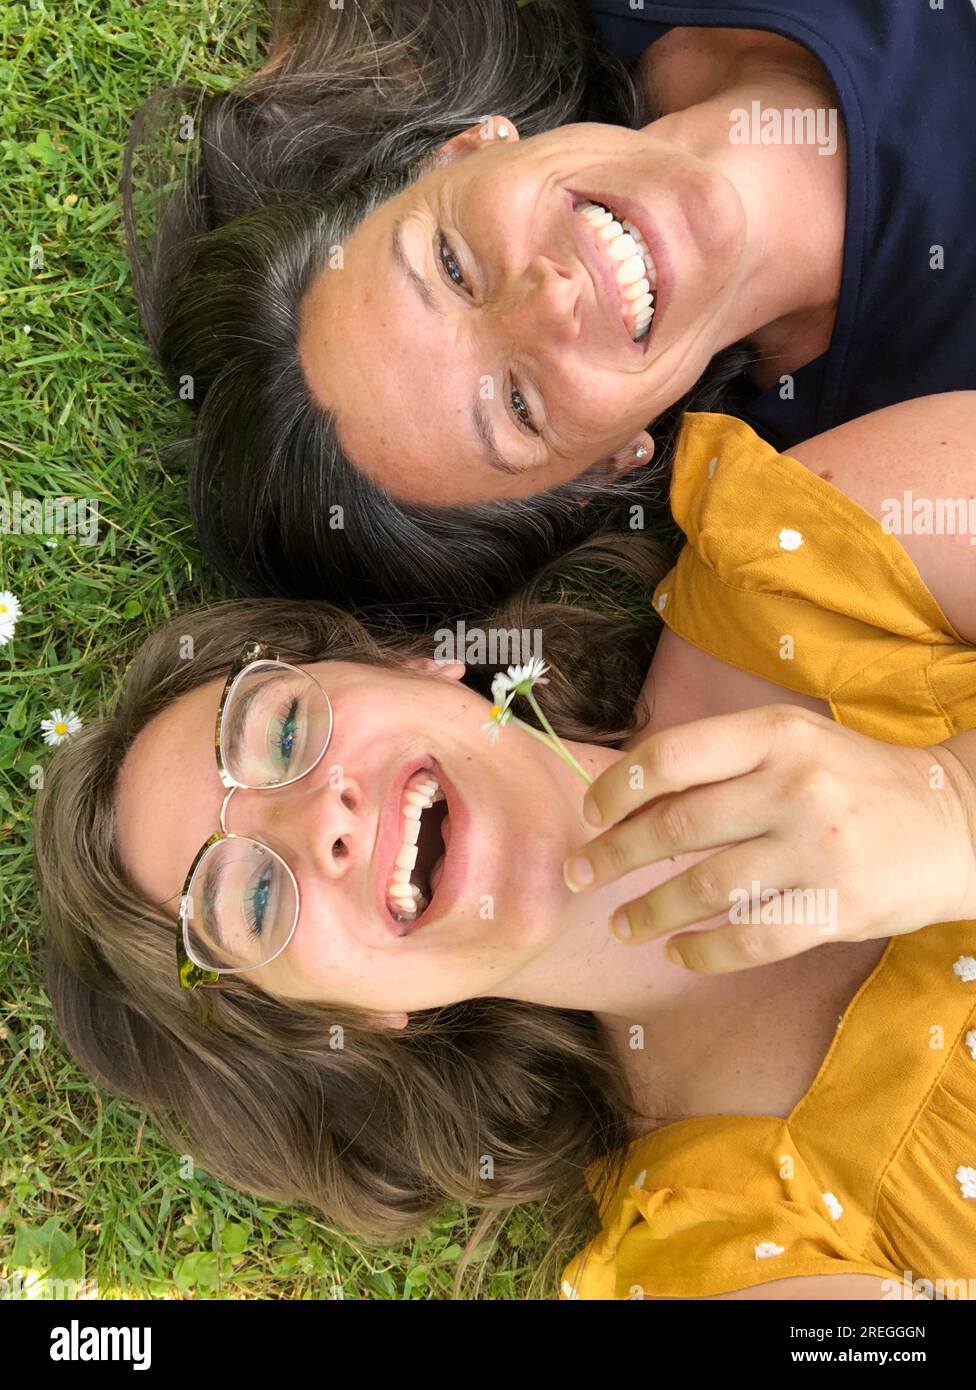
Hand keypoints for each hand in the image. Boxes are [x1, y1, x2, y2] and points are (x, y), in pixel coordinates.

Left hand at [563, 705, 975, 971]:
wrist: (956, 820)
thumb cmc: (854, 779)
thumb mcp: (795, 744)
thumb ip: (724, 763)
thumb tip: (631, 798)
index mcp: (775, 735)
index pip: (670, 757)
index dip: (617, 790)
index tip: (591, 815)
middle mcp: (793, 785)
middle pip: (675, 828)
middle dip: (613, 857)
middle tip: (580, 876)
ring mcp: (817, 848)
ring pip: (704, 889)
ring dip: (648, 911)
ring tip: (623, 924)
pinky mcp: (837, 906)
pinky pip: (749, 939)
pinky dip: (703, 952)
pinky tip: (679, 953)